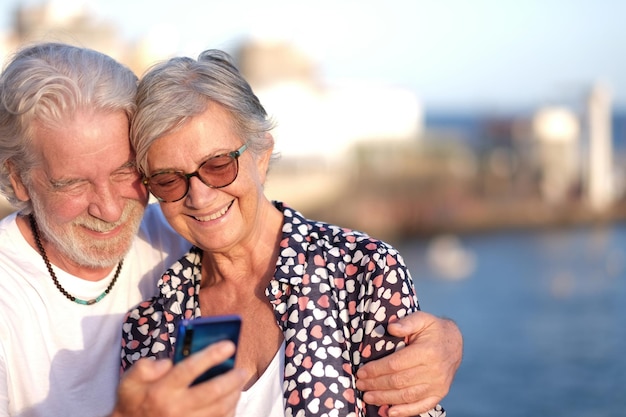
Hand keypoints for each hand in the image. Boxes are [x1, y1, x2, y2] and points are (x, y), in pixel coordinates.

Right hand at [111, 340, 245, 416]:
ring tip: (240, 382)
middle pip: (212, 391)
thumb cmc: (133, 401)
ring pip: (219, 409)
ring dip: (234, 395)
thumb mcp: (129, 381)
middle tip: (242, 369)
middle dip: (232, 378)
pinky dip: (229, 411)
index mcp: (161, 390)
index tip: (229, 345)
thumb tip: (167, 362)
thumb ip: (145, 367)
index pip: (189, 368)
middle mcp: (176, 407)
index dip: (211, 355)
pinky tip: (232, 401)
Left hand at [356, 311, 462, 416]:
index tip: (362, 372)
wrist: (455, 343)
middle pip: (399, 382)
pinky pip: (421, 406)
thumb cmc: (434, 330)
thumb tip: (391, 328)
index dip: (376, 369)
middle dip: (376, 384)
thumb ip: (406, 322)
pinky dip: (405, 411)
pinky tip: (390, 412)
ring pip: (407, 396)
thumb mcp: (422, 318)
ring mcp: (438, 385)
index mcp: (428, 352)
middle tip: (360, 385)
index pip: (396, 364)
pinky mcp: (439, 394)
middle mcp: (434, 371)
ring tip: (368, 397)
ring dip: (385, 398)